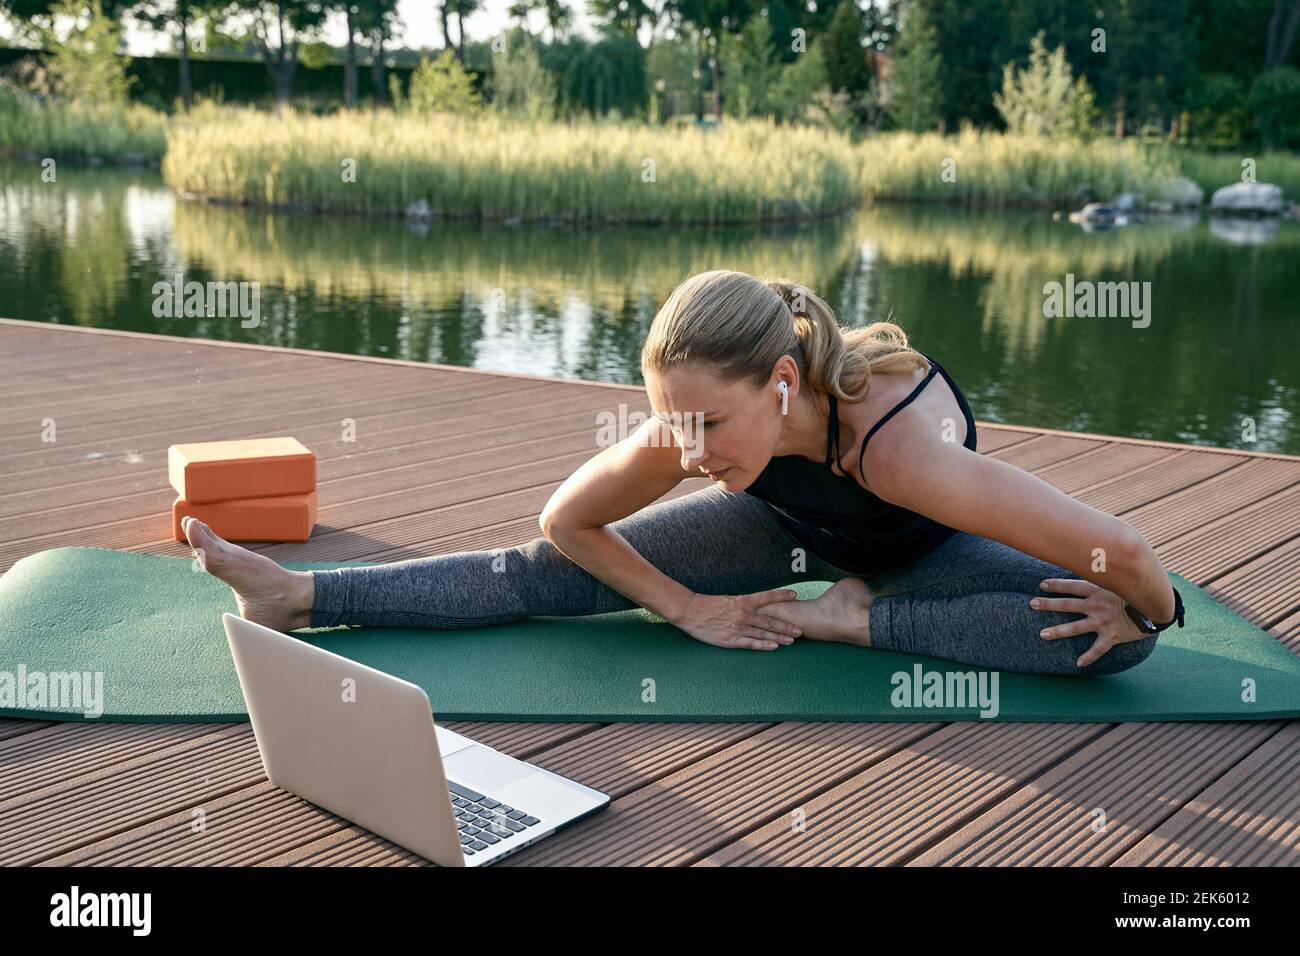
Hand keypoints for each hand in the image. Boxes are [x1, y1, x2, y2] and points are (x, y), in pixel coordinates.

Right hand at [670, 589, 802, 650]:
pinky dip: (764, 645)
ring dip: (779, 637)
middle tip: (800, 629)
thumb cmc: (707, 605)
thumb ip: (742, 604)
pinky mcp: (731, 640)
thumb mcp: (728, 600)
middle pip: (770, 621)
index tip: (795, 595)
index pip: (767, 597)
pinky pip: (751, 644)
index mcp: (742, 601)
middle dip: (786, 626)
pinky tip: (774, 647)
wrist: (690, 612)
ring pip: (763, 634)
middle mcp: (743, 614)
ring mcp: (738, 628)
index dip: (782, 596)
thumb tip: (756, 606)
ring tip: (792, 640)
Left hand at [1031, 578, 1153, 667]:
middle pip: (1067, 605)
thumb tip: (1095, 555)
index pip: (1072, 586)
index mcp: (1098, 591)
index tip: (1042, 585)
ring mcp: (1103, 622)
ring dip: (1058, 631)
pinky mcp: (1112, 636)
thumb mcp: (1120, 579)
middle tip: (1032, 604)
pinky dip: (1089, 657)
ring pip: (1076, 628)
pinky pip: (1098, 649)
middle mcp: (1097, 606)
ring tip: (1042, 634)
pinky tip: (1078, 664)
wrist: (1158, 607)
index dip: (1056, 585)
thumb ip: (1107, 573)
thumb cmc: (1137, 590)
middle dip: (1048, 604)